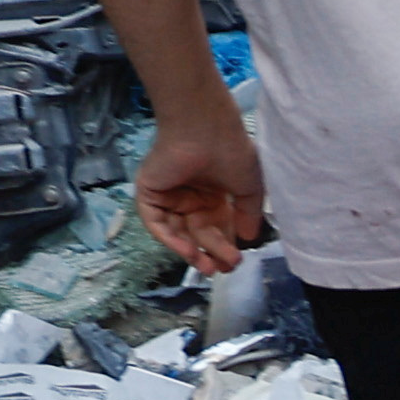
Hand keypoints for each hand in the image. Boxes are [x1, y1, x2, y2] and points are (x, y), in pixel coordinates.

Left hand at [135, 103, 266, 275]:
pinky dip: (170, 239)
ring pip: (177, 232)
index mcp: (213, 194)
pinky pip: (157, 223)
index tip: (236, 261)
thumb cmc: (232, 153)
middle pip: (199, 233)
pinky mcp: (149, 193)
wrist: (206, 131)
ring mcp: (169, 196)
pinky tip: (188, 251)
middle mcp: (190, 197)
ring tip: (206, 266)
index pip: (218, 227)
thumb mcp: (250, 188)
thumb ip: (248, 214)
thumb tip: (249, 238)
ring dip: (191, 251)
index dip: (226, 245)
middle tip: (224, 268)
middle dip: (211, 251)